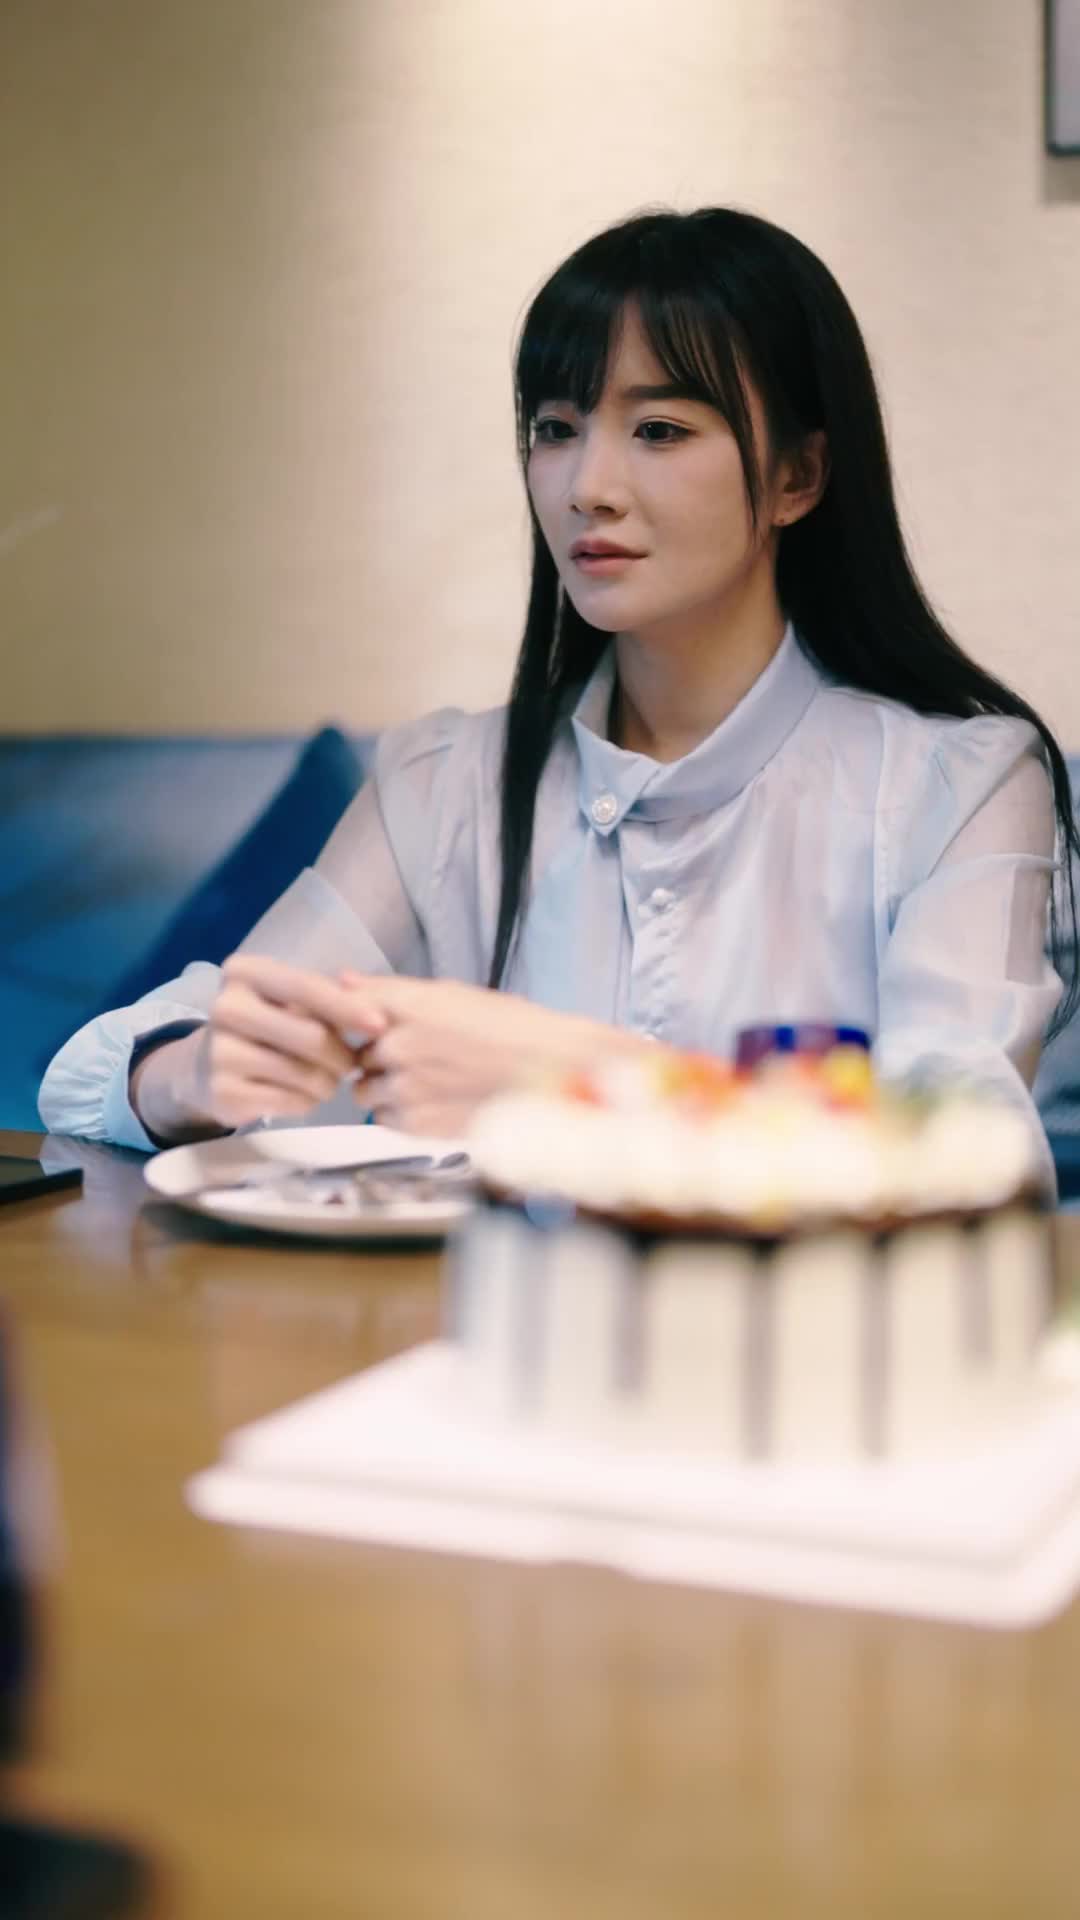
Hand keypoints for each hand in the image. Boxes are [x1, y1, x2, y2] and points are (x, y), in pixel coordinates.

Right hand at [130, 955, 375, 1139]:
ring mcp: (220, 1051)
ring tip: (327, 1081)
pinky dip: (307, 1102)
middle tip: (351, 1066)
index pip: (306, 987)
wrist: (208, 1066)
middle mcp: (226, 1007)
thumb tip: (374, 1013)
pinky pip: (289, 1101)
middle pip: (311, 1036)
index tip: (380, 1025)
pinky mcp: (223, 1091)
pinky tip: (301, 1095)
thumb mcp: (289, 1000)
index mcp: (244, 972)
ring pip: (304, 1074)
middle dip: (343, 1057)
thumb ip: (329, 997)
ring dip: (328, 1084)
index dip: (347, 1007)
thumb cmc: (266, 1025)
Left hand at [339, 972, 640, 1134]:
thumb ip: (390, 990)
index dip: (352, 1021)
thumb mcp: (452, 994)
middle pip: (356, 1054)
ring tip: (425, 1084)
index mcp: (409, 1006)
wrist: (553, 1074)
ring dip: (384, 1088)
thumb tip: (344, 979)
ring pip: (365, 1091)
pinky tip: (433, 1103)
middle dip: (376, 1058)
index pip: (349, 1009)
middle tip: (415, 1059)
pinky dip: (400, 1114)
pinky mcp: (417, 1124)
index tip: (365, 1027)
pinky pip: (385, 1119)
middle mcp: (400, 1045)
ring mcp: (406, 1087)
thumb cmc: (512, 1029)